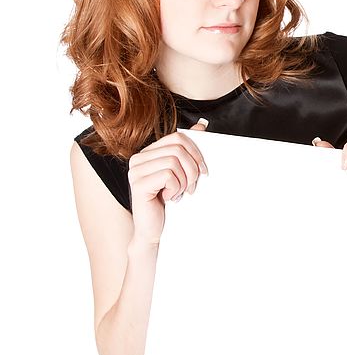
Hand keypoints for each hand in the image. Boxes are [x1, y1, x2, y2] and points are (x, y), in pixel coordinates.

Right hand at [127, 119, 208, 245]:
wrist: (156, 230)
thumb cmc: (170, 200)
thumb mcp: (183, 172)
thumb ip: (188, 149)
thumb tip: (202, 124)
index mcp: (149, 152)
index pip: (178, 137)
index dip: (196, 152)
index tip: (204, 171)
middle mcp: (139, 158)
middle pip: (178, 149)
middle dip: (192, 168)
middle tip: (192, 186)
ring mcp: (135, 170)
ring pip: (174, 162)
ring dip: (184, 181)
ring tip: (180, 193)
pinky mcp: (137, 184)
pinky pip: (168, 176)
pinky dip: (176, 189)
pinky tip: (169, 198)